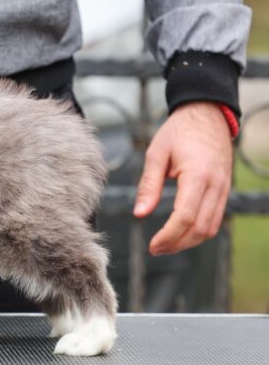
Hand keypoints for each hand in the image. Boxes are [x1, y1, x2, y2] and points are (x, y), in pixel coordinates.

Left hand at [133, 102, 231, 255]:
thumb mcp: (156, 154)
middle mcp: (216, 185)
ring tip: (165, 245)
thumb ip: (148, 185)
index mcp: (197, 175)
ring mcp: (224, 189)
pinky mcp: (224, 190)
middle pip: (200, 228)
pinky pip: (215, 219)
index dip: (169, 236)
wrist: (207, 114)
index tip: (153, 246)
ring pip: (211, 228)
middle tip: (155, 249)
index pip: (185, 216)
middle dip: (177, 244)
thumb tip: (139, 214)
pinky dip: (199, 231)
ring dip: (189, 241)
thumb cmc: (179, 132)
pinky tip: (181, 233)